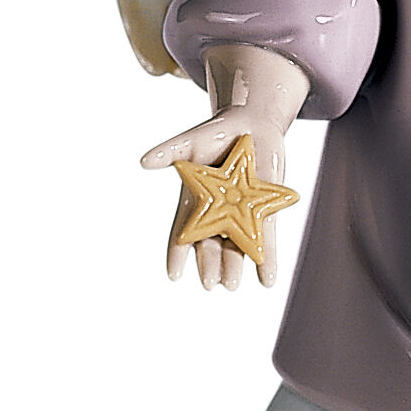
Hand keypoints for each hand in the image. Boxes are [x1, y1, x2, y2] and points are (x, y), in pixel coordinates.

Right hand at [141, 108, 289, 289]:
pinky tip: (267, 279)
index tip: (174, 275)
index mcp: (195, 202)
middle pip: (210, 246)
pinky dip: (266, 259)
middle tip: (210, 283)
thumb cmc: (217, 134)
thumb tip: (143, 161)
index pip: (182, 233)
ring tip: (232, 284)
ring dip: (234, 266)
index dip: (177, 254)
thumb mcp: (190, 142)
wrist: (252, 126)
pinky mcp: (264, 212)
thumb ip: (168, 152)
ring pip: (236, 248)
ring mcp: (240, 216)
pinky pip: (266, 241)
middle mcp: (216, 214)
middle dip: (210, 264)